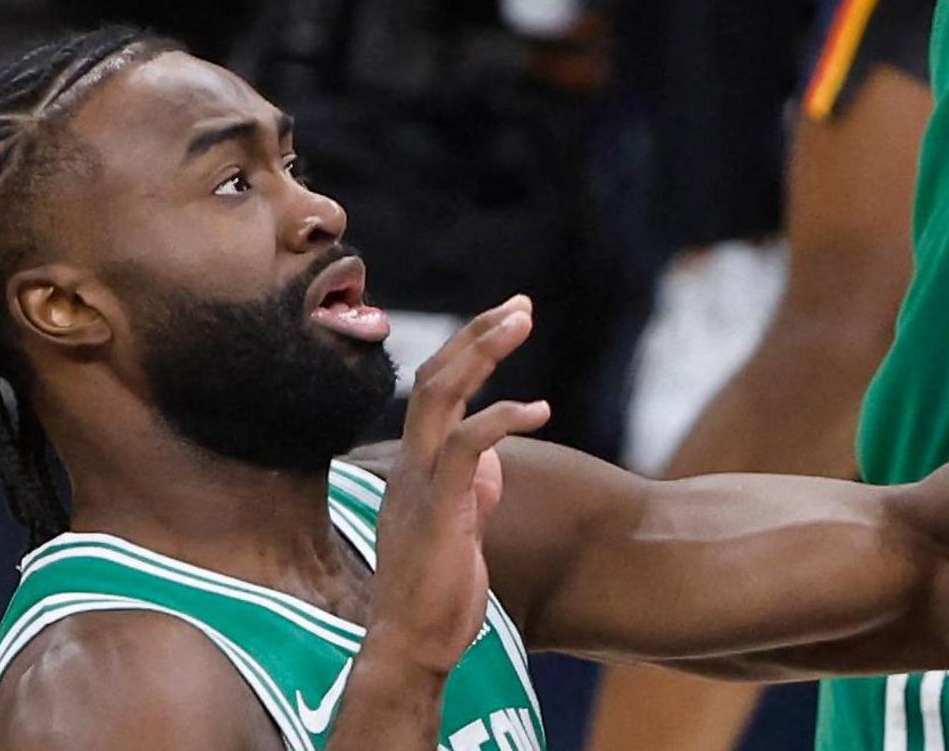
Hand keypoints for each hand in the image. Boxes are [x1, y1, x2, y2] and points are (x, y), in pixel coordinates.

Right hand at [366, 298, 552, 678]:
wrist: (413, 643)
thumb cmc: (437, 589)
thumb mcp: (456, 524)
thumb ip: (468, 486)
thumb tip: (488, 462)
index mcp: (411, 465)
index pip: (430, 387)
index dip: (465, 349)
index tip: (504, 318)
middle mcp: (408, 465)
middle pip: (431, 376)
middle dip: (475, 334)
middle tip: (520, 305)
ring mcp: (419, 484)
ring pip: (439, 396)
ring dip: (481, 352)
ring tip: (522, 321)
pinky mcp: (440, 507)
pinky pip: (466, 445)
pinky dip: (502, 418)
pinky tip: (540, 409)